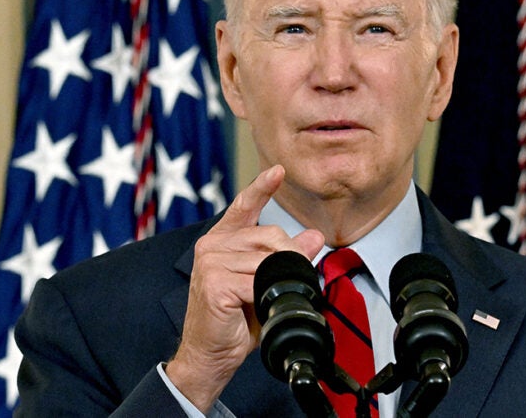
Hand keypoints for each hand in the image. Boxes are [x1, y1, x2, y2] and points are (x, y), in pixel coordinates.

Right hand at [165, 165, 324, 411]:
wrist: (210, 355)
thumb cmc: (235, 321)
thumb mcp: (265, 283)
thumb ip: (287, 257)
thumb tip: (315, 236)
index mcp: (222, 241)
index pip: (244, 207)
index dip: (262, 188)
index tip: (279, 171)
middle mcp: (212, 246)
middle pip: (269, 236)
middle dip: (289, 259)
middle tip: (289, 283)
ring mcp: (210, 262)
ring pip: (267, 260)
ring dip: (277, 281)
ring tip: (267, 299)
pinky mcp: (214, 282)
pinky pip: (257, 281)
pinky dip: (265, 296)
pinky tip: (254, 306)